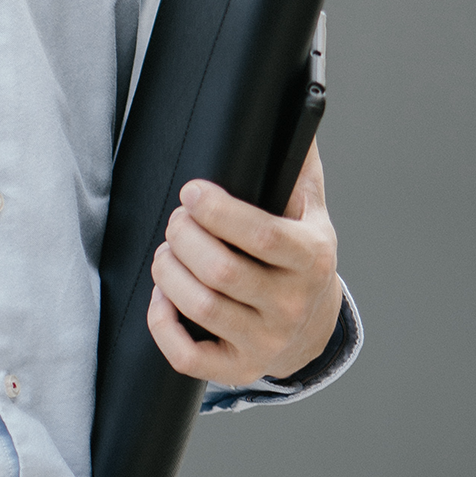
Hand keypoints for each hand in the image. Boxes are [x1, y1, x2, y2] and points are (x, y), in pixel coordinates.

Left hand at [146, 140, 341, 386]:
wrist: (313, 326)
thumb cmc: (299, 257)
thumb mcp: (309, 210)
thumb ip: (298, 165)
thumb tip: (297, 109)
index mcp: (312, 258)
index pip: (261, 235)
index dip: (217, 211)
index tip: (191, 192)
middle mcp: (292, 304)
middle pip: (221, 270)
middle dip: (182, 237)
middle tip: (175, 223)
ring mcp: (266, 341)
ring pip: (200, 306)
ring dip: (167, 271)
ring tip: (166, 253)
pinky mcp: (237, 368)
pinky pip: (186, 355)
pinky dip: (162, 322)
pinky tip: (163, 296)